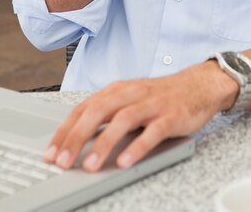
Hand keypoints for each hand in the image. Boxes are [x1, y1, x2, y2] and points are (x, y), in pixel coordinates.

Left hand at [44, 62, 238, 171]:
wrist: (199, 84)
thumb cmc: (161, 95)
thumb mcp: (131, 98)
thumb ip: (108, 114)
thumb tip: (78, 138)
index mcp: (119, 90)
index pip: (85, 108)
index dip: (66, 129)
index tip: (51, 151)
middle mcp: (132, 94)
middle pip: (99, 111)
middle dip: (77, 137)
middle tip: (62, 160)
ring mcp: (152, 104)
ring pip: (123, 120)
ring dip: (104, 143)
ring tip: (90, 165)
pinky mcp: (171, 116)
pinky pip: (152, 132)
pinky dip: (137, 147)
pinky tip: (124, 161)